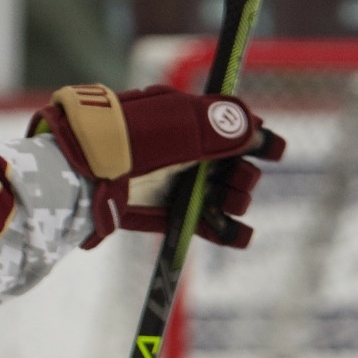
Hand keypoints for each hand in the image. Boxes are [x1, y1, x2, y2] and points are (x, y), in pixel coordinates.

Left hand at [84, 131, 286, 248]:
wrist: (83, 174)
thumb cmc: (130, 139)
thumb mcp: (178, 122)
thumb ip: (221, 125)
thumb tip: (256, 128)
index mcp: (187, 121)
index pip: (233, 129)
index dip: (257, 139)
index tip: (274, 151)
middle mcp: (185, 153)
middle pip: (235, 166)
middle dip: (245, 175)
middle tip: (237, 182)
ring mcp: (177, 184)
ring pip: (225, 194)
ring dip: (238, 200)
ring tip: (230, 203)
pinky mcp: (169, 214)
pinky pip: (208, 224)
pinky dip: (228, 231)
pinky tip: (241, 236)